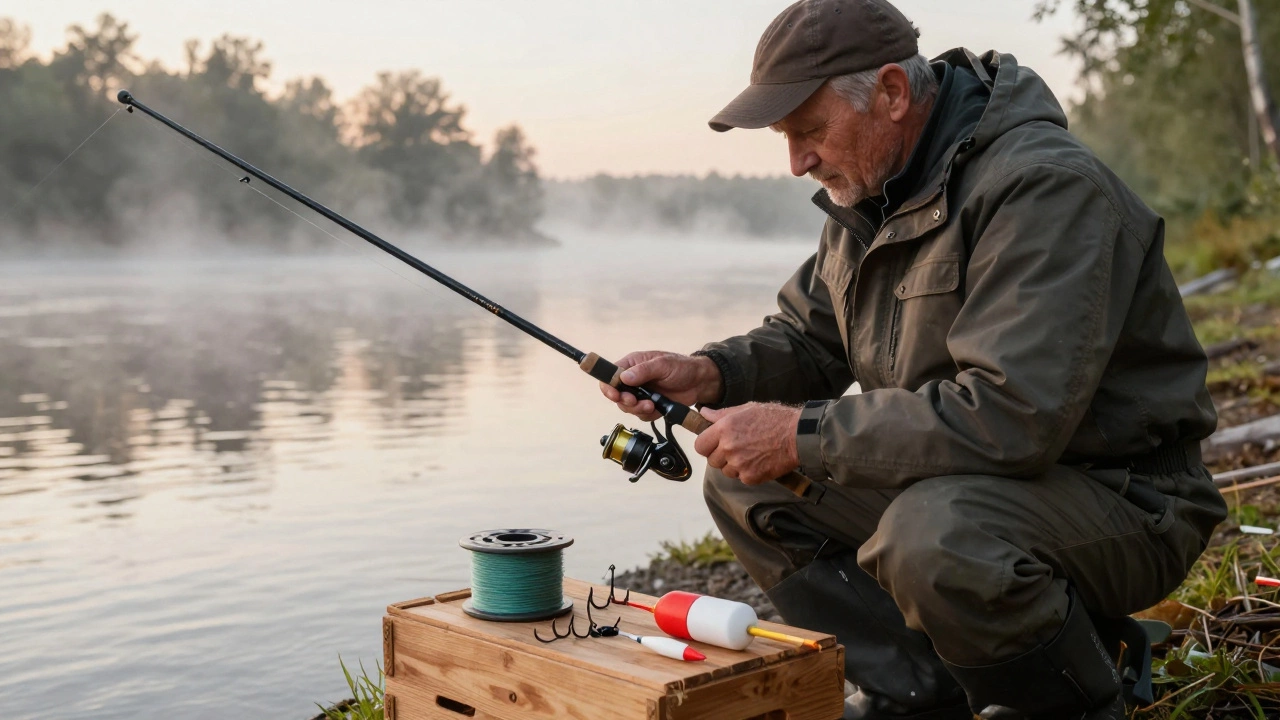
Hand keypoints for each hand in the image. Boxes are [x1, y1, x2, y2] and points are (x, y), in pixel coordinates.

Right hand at [599, 351, 721, 420]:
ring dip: (637, 409)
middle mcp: (633, 379)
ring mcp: (640, 393)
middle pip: (616, 395)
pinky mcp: (649, 405)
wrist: (700, 382)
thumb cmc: (682, 367)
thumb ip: (643, 370)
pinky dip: (647, 414)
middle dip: (625, 401)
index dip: (608, 387)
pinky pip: (640, 415)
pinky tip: (657, 409)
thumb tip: (624, 377)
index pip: (610, 375)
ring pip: (627, 407)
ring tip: (651, 406)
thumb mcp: (663, 364)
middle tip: (636, 402)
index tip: (615, 395)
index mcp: (632, 364)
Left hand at [693, 403, 800, 484]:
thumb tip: (703, 413)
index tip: (714, 444)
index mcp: (724, 428)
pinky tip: (758, 461)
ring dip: (733, 465)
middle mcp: (728, 447)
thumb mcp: (746, 409)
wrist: (798, 435)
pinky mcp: (750, 477)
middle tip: (737, 448)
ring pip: (725, 471)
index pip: (700, 445)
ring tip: (750, 453)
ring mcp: (739, 464)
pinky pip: (741, 478)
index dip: (706, 445)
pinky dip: (748, 473)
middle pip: (712, 461)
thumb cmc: (774, 419)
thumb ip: (721, 414)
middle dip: (721, 456)